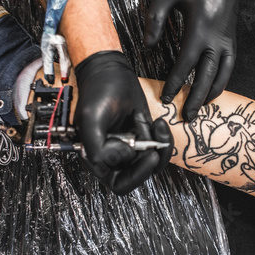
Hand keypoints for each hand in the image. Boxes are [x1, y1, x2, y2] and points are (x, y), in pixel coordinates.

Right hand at [74, 51, 173, 194]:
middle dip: (150, 159)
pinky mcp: (144, 136)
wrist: (111, 71)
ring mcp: (131, 147)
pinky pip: (159, 148)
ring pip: (152, 163)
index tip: (149, 157)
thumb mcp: (91, 119)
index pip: (119, 183)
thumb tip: (115, 161)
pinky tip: (158, 123)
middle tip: (156, 142)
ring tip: (153, 124)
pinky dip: (163, 138)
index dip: (136, 176)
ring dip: (158, 145)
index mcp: (96, 158)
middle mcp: (114, 156)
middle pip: (139, 175)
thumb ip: (97, 148)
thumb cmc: (98, 91)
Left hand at [145, 0, 240, 120]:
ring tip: (199, 109)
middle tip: (187, 116)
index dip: (175, 82)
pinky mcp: (232, 39)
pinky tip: (212, 90)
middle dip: (195, 98)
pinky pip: (229, 66)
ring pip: (222, 74)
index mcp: (200, 27)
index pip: (186, 63)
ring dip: (210, 94)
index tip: (165, 97)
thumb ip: (155, 19)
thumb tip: (148, 46)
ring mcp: (227, 40)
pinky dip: (222, 81)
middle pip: (207, 76)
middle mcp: (217, 38)